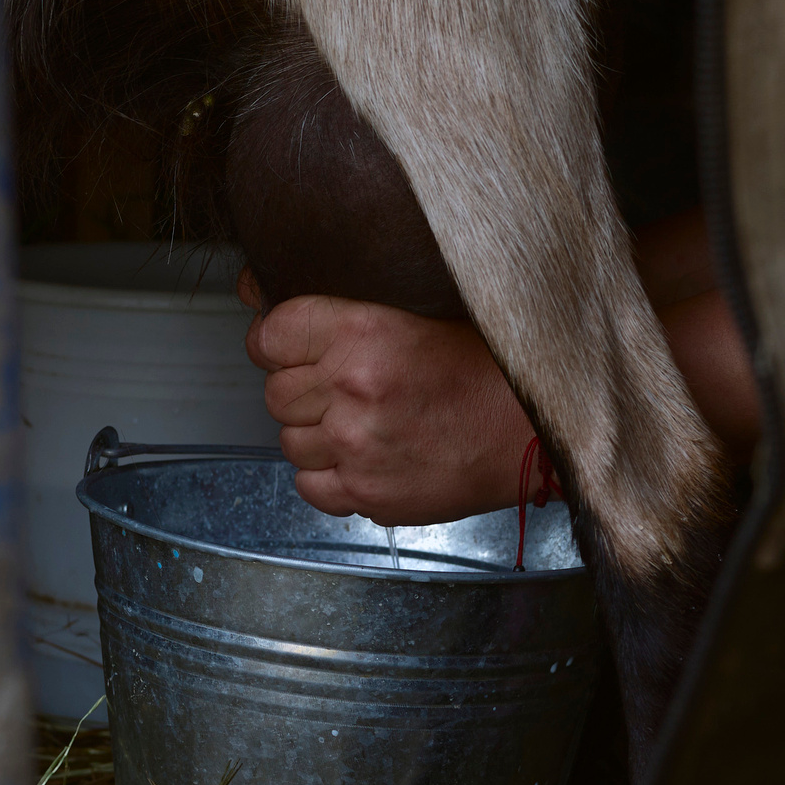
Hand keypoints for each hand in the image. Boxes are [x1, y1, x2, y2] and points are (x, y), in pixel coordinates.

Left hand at [240, 272, 536, 525]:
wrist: (531, 432)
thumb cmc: (483, 370)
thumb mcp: (414, 310)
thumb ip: (336, 306)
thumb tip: (253, 290)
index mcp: (362, 331)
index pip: (271, 335)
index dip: (275, 341)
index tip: (288, 346)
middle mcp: (352, 389)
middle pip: (276, 391)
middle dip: (300, 388)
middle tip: (339, 386)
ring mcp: (356, 446)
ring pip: (289, 440)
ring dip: (313, 433)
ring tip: (358, 422)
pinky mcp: (366, 493)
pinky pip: (308, 485)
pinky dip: (326, 475)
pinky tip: (362, 456)